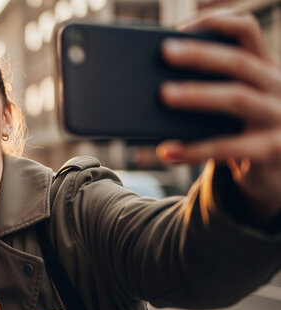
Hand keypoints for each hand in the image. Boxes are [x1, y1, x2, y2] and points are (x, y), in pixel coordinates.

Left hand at [157, 10, 280, 217]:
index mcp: (266, 67)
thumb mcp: (235, 102)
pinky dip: (194, 149)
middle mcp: (279, 86)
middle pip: (239, 62)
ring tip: (163, 94)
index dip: (217, 22)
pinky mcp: (273, 149)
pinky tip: (166, 151)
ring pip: (237, 99)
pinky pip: (229, 147)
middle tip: (165, 51)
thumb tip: (156, 84)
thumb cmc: (244, 130)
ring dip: (197, 94)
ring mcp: (279, 117)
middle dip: (201, 54)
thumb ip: (210, 87)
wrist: (276, 173)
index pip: (247, 30)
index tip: (181, 25)